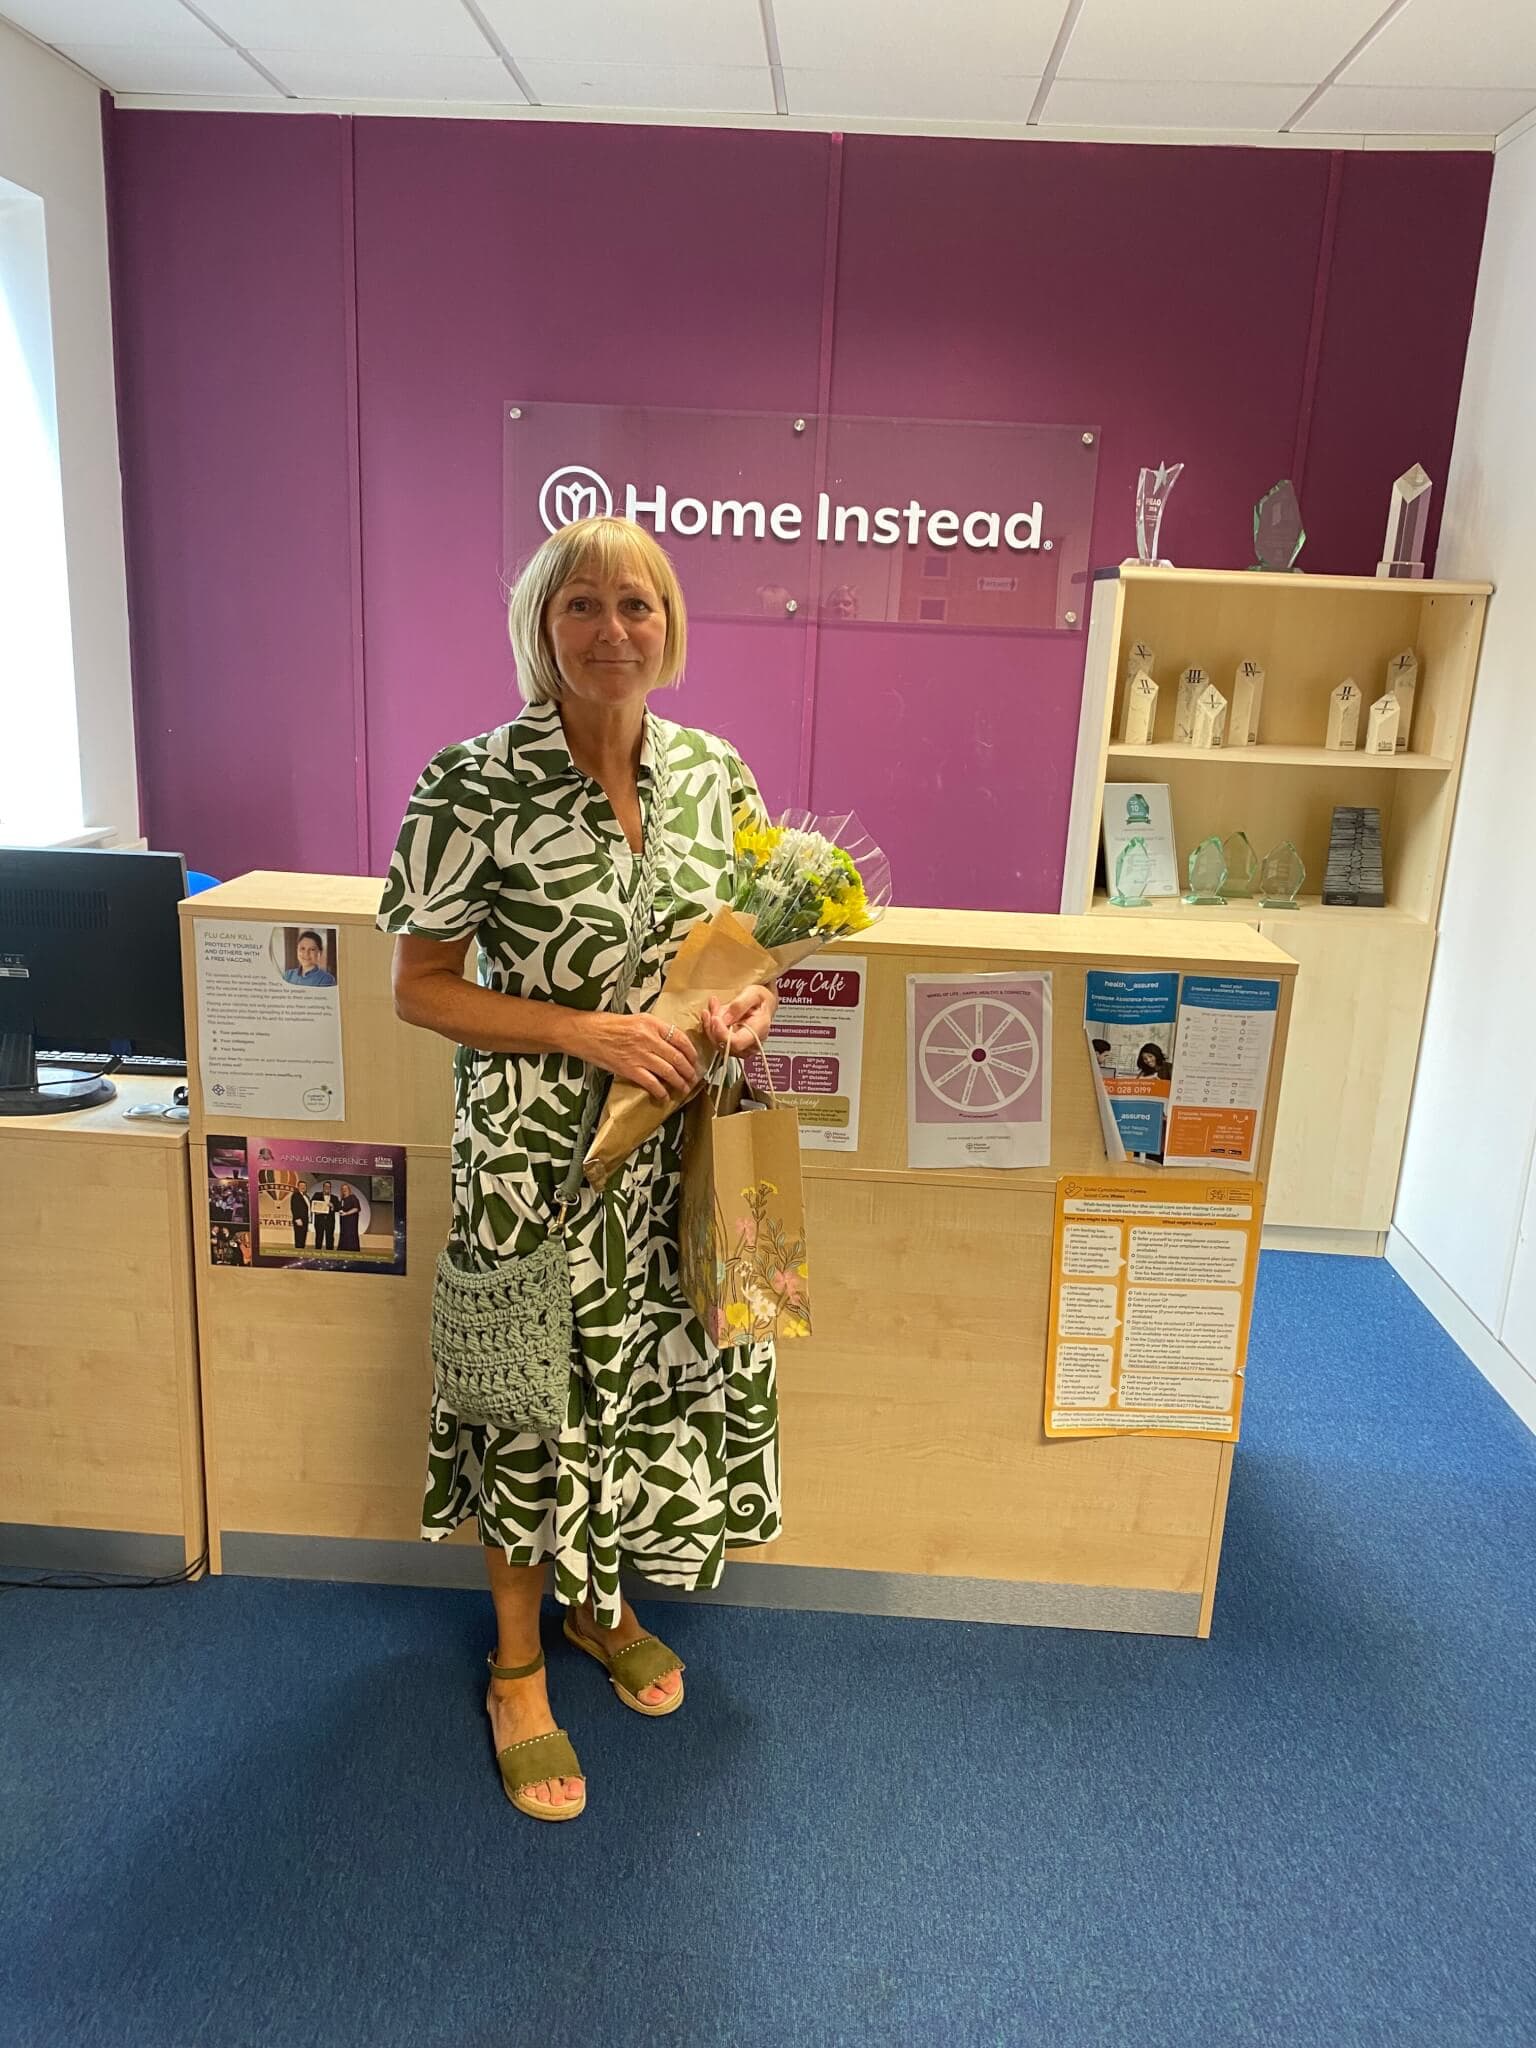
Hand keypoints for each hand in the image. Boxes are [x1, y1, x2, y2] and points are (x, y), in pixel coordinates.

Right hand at [576, 1011, 699, 1104]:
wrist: (584, 1032)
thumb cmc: (606, 1025)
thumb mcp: (635, 1020)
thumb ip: (653, 1030)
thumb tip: (670, 1044)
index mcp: (651, 1023)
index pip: (680, 1038)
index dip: (691, 1052)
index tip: (694, 1060)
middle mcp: (648, 1038)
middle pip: (677, 1057)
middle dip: (689, 1070)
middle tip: (693, 1077)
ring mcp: (639, 1054)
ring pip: (668, 1071)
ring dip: (679, 1082)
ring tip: (684, 1088)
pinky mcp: (629, 1069)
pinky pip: (651, 1083)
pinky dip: (660, 1091)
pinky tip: (664, 1095)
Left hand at [703, 984, 777, 1058]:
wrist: (762, 1005)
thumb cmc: (760, 1000)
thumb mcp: (753, 994)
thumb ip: (739, 1005)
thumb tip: (725, 1019)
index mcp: (760, 1030)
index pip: (737, 1042)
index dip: (722, 1033)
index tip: (714, 1017)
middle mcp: (751, 1043)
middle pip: (724, 1044)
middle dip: (713, 1025)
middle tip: (713, 1006)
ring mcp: (742, 1048)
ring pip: (717, 1043)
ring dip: (710, 1025)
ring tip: (714, 1006)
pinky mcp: (733, 1046)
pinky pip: (716, 1041)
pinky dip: (711, 1026)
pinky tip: (712, 1013)